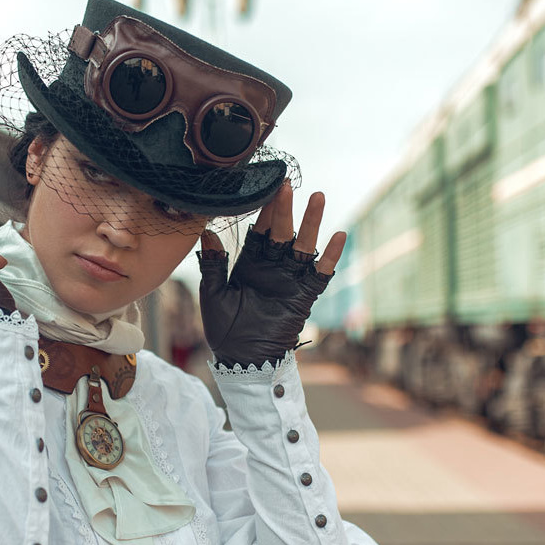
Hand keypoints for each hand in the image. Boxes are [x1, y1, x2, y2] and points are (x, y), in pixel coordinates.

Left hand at [198, 183, 345, 366]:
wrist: (242, 360)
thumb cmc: (224, 330)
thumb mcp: (213, 294)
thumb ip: (213, 264)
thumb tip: (206, 230)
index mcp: (249, 264)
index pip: (258, 231)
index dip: (263, 210)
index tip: (265, 186)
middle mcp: (272, 267)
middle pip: (281, 232)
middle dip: (284, 209)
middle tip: (286, 185)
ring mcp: (289, 280)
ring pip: (303, 246)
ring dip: (311, 223)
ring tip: (318, 197)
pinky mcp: (303, 296)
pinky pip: (320, 274)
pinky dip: (330, 256)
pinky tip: (339, 236)